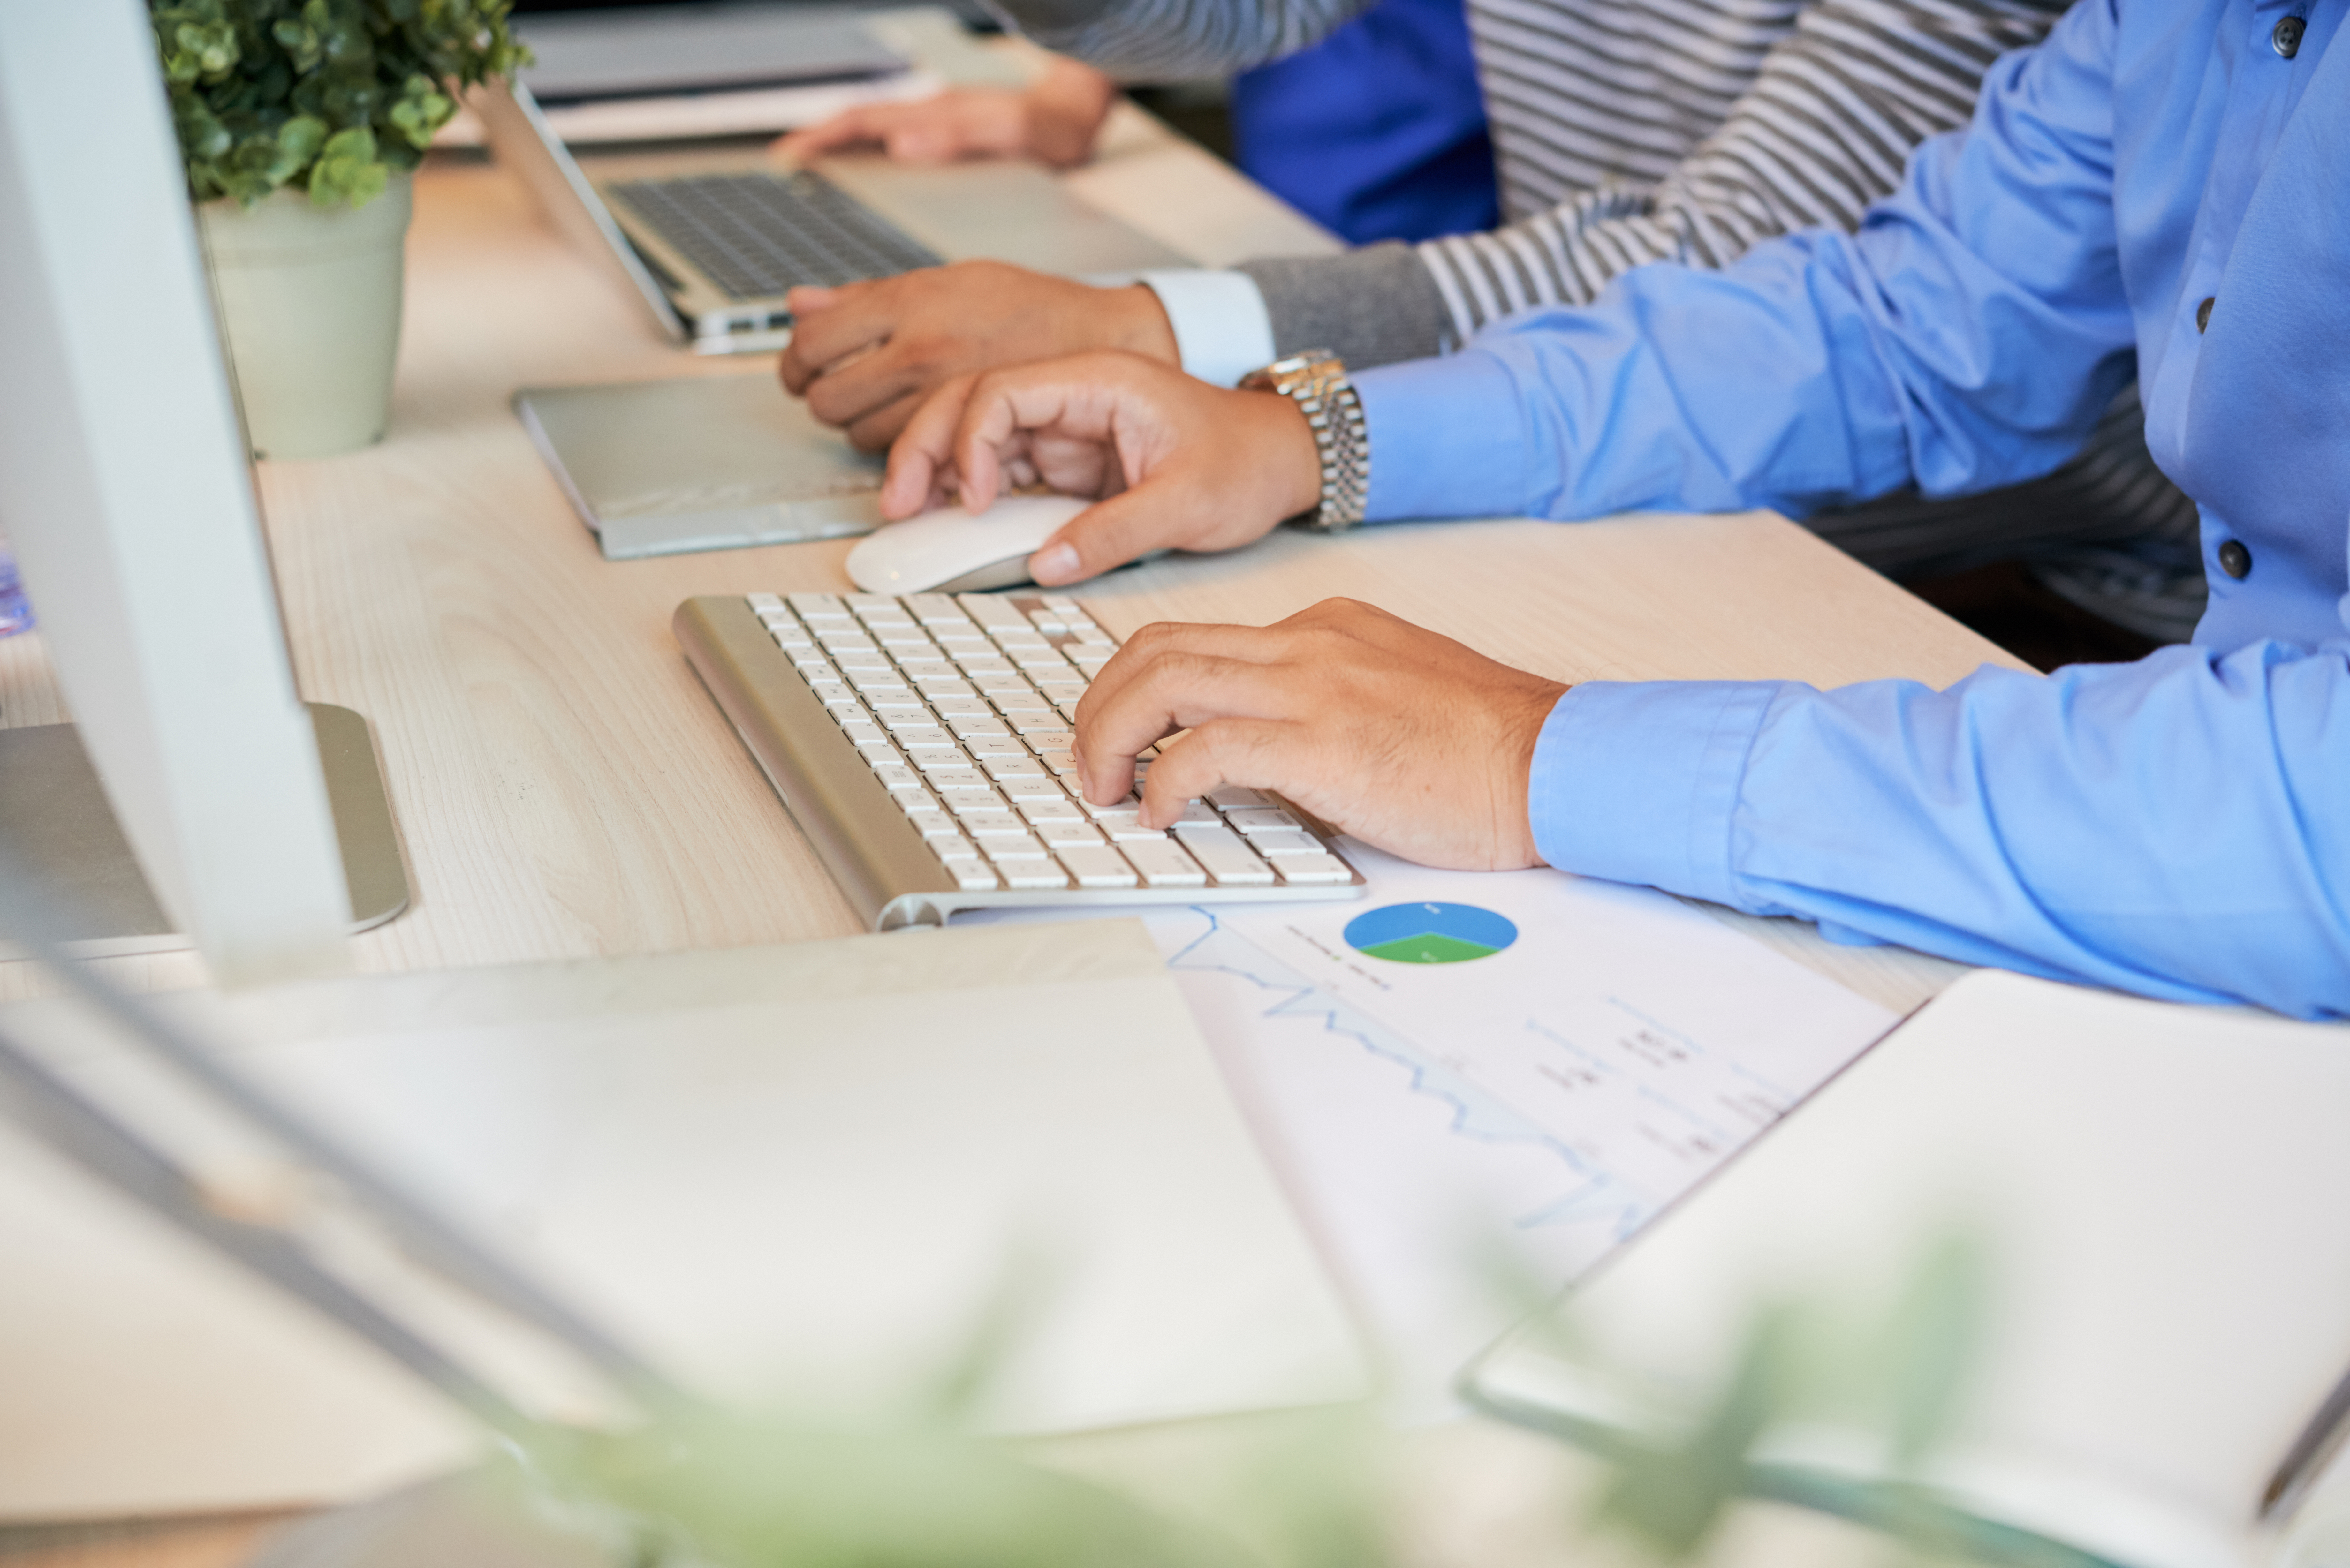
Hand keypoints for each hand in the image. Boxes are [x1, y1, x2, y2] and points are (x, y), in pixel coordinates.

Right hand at [773, 59, 1115, 167]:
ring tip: (810, 172)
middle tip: (785, 165)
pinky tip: (864, 176)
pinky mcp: (949, 142)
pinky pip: (898, 147)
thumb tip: (904, 143)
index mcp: (937, 117)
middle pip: (860, 127)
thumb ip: (961, 138)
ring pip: (876, 136)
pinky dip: (872, 157)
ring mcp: (938, 129)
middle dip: (819, 143)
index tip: (792, 154)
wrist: (1077, 120)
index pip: (864, 122)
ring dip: (842, 150)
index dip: (824, 137)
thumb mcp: (1011, 135)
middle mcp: (932, 118)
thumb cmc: (1050, 130)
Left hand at [779, 263, 1178, 449]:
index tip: (801, 365)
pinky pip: (905, 457)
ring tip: (887, 410)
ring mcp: (942, 399)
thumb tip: (799, 303)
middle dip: (824, 397)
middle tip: (837, 391)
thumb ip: (869, 297)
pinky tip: (918, 433)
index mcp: (913, 304)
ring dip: (864, 428)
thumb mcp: (948, 280)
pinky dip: (901, 450)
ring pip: (861, 436)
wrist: (1100, 343)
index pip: (815, 339)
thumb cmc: (1029, 309)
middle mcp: (921, 352)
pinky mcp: (962, 438)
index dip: (796, 359)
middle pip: (828, 397)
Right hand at [880, 350, 1319, 584]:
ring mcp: (1066, 429)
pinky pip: (1005, 472)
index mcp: (1099, 381)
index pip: (1003, 390)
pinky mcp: (1068, 463)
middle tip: (897, 505)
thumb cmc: (1245, 461)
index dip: (972, 441)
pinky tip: (948, 523)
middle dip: (926, 449)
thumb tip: (1049, 563)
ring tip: (907, 515)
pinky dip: (972, 495)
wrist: (1280, 459)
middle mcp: (1073, 396)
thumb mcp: (1188, 502)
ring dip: (938, 472)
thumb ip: (1116, 532)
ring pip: (977, 437)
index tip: (975, 499)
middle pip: (971, 403)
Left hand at [1072, 600, 1569, 870]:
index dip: (1137, 687)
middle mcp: (1308, 644)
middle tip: (1090, 763)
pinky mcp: (1323, 742)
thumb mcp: (1387, 699)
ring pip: (1163, 683)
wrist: (1554, 762)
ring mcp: (1314, 686)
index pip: (1197, 640)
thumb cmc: (1484, 749)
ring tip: (1107, 788)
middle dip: (1101, 706)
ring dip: (1112, 738)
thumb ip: (1318, 708)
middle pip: (1157, 649)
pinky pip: (1205, 751)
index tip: (1122, 735)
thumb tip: (1254, 754)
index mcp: (1323, 630)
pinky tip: (1162, 815)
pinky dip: (1164, 784)